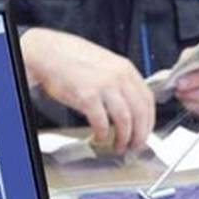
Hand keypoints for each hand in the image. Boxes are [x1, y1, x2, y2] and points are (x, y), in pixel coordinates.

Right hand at [20, 28, 153, 152]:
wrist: (48, 52)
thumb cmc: (72, 58)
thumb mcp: (105, 64)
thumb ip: (120, 82)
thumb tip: (130, 106)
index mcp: (125, 69)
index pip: (148, 100)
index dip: (149, 121)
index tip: (145, 132)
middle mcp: (118, 77)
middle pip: (140, 113)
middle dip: (140, 135)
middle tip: (135, 146)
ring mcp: (103, 86)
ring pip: (125, 121)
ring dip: (124, 138)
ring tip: (119, 146)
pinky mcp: (87, 97)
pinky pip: (102, 123)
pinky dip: (103, 135)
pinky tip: (100, 138)